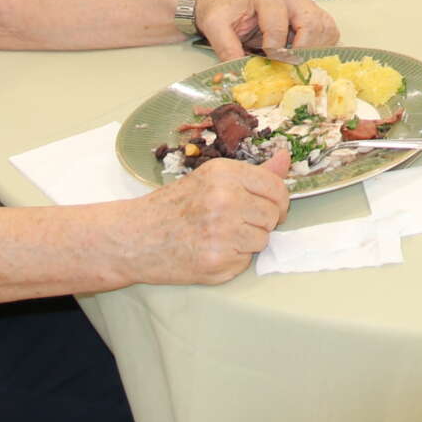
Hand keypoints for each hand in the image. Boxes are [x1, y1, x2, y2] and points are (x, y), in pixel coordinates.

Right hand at [139, 151, 290, 283]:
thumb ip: (254, 172)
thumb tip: (286, 158)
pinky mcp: (219, 263)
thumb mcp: (210, 178)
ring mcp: (223, 233)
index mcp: (225, 174)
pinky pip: (246, 262)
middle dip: (259, 222)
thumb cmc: (172, 207)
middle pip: (273, 215)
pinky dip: (233, 260)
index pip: (276, 188)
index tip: (268, 207)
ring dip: (246, 242)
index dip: (277, 201)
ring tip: (217, 236)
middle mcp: (226, 200)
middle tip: (232, 223)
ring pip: (263, 240)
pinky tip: (210, 251)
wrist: (135, 238)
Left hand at [195, 0, 338, 57]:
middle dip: (299, 52)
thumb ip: (225, 47)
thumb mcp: (215, 26)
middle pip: (311, 26)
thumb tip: (241, 72)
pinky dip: (321, 48)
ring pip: (325, 30)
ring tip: (293, 61)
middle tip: (286, 67)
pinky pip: (329, 32)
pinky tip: (304, 55)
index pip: (279, 26)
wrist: (231, 4)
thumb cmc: (226, 11)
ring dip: (312, 51)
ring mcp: (307, 3)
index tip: (268, 62)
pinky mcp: (316, 14)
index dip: (274, 51)